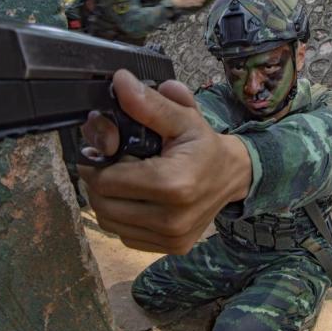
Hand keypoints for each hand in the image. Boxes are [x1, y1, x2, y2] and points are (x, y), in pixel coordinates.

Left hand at [77, 70, 250, 254]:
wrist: (234, 176)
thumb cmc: (205, 145)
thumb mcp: (182, 118)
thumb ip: (149, 103)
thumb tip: (120, 82)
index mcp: (173, 185)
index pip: (106, 181)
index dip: (97, 162)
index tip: (103, 148)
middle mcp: (171, 219)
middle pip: (103, 204)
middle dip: (98, 180)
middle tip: (108, 162)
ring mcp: (171, 238)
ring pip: (110, 223)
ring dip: (106, 200)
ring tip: (120, 178)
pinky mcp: (170, 248)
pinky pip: (125, 235)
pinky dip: (122, 217)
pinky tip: (134, 198)